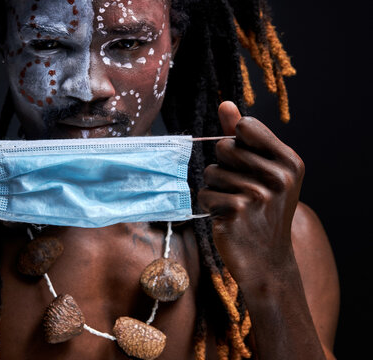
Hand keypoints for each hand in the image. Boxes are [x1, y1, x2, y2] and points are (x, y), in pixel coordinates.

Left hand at [198, 101, 304, 288]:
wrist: (266, 260)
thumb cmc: (262, 211)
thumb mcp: (263, 171)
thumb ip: (244, 137)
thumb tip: (225, 104)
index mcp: (289, 160)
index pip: (245, 126)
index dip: (237, 142)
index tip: (247, 164)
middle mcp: (278, 175)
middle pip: (224, 147)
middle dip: (223, 167)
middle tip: (240, 190)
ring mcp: (259, 193)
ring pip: (210, 171)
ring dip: (215, 189)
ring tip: (234, 205)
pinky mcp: (237, 210)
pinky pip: (204, 194)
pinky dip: (210, 206)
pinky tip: (227, 218)